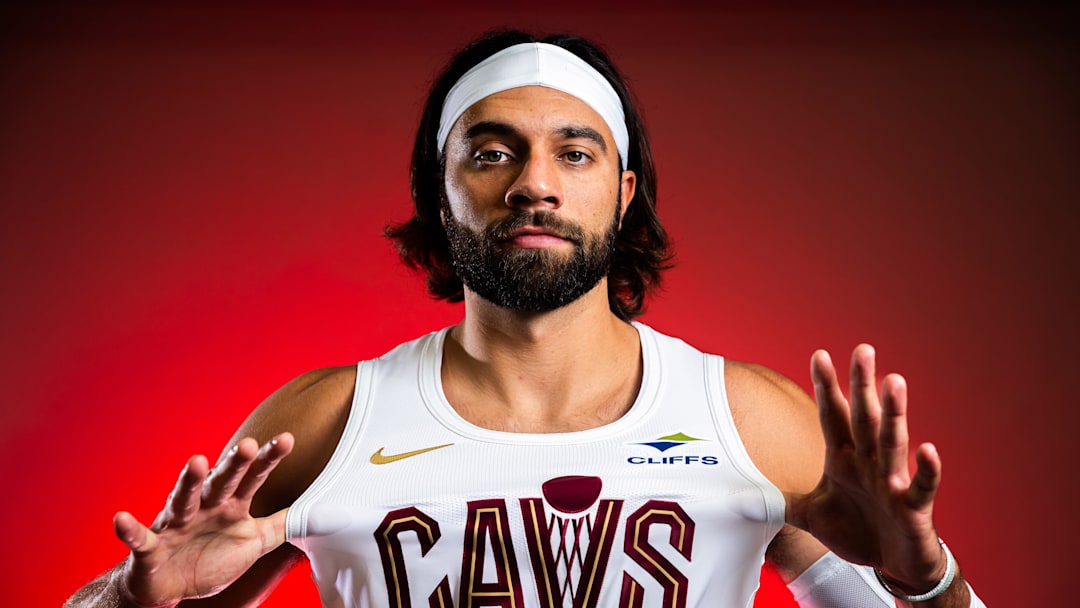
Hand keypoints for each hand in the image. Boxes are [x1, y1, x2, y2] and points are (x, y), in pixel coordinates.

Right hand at [112, 433, 293, 606]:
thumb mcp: (254, 542)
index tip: (287, 439)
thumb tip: (317, 510)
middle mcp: (204, 508)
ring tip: (196, 462)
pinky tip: (121, 518)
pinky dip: (129, 529)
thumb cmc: (211, 557)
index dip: (269, 460)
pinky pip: (139, 537)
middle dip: (233, 464)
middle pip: (220, 482)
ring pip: (182, 500)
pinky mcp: (150, 547)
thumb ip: (282, 524)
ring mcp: (176, 525)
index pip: (253, 478)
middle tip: (248, 444)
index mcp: (230, 506)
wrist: (169, 587)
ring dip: (188, 482)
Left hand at [786, 345, 947, 592]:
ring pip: (892, 442)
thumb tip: (739, 500)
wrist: (892, 564)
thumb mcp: (811, 516)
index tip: (819, 354)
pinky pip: (921, 486)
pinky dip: (925, 469)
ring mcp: (892, 482)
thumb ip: (779, 502)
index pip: (833, 416)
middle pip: (864, 417)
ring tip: (894, 381)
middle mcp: (869, 462)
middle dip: (862, 385)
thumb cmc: (856, 531)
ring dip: (894, 414)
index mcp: (844, 459)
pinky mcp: (914, 507)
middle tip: (863, 349)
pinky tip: (927, 449)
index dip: (826, 387)